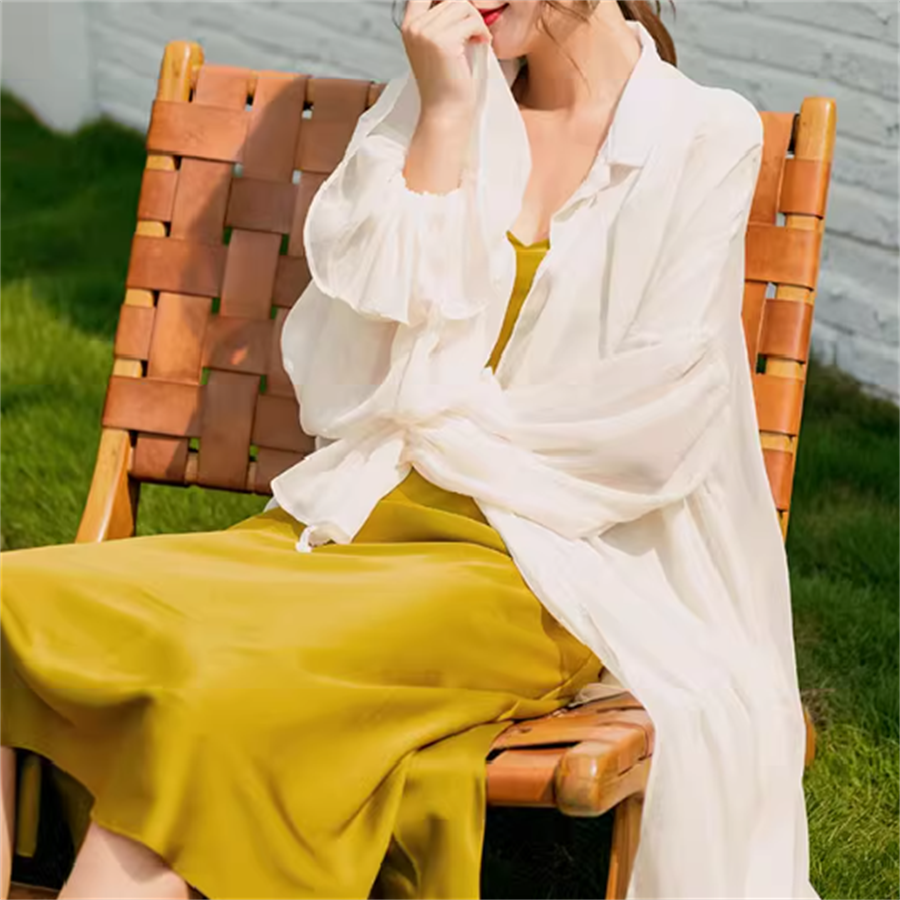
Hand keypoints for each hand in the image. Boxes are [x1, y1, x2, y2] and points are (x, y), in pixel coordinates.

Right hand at [401, 0, 491, 123]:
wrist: (446, 112)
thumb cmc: (446, 82)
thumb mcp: (436, 46)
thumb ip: (441, 20)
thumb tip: (461, 0)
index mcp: (410, 26)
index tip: (463, 9)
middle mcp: (415, 27)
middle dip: (469, 12)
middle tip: (475, 32)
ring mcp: (426, 34)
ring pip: (462, 5)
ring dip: (476, 21)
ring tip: (478, 39)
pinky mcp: (443, 43)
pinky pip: (471, 21)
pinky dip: (482, 31)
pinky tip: (482, 43)